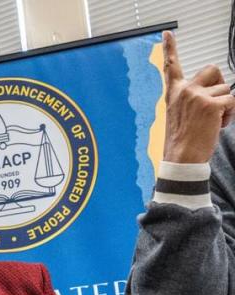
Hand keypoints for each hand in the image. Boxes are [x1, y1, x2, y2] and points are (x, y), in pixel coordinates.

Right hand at [161, 30, 234, 163]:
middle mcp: (184, 91)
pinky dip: (230, 113)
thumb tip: (216, 93)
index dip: (169, 48)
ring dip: (226, 104)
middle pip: (212, 69)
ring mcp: (197, 96)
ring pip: (225, 88)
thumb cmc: (182, 141)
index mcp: (173, 93)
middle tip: (216, 102)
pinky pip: (231, 100)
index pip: (170, 66)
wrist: (182, 158)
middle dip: (220, 83)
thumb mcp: (180, 115)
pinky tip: (218, 124)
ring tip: (213, 121)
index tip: (166, 34)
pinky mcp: (211, 104)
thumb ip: (192, 99)